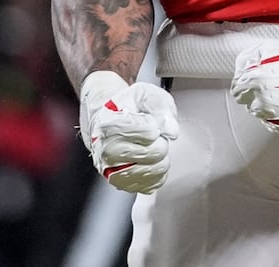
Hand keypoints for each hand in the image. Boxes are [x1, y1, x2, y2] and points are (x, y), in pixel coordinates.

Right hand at [79, 70, 178, 193]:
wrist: (107, 121)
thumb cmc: (127, 107)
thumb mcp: (145, 94)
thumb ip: (161, 107)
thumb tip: (171, 131)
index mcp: (110, 125)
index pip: (150, 131)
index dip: (157, 125)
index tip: (150, 122)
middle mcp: (107, 151)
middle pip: (154, 153)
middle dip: (162, 142)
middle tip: (153, 136)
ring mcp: (112, 170)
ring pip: (153, 171)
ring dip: (162, 158)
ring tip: (153, 148)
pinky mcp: (121, 184)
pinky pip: (150, 185)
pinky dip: (158, 173)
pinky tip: (151, 161)